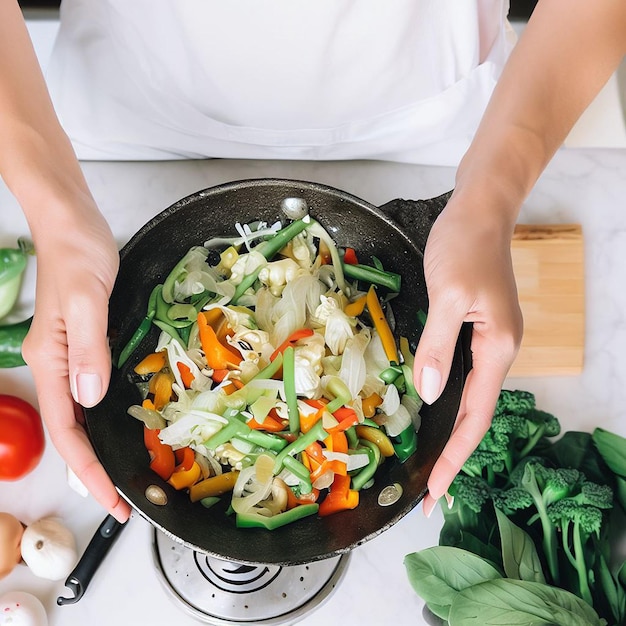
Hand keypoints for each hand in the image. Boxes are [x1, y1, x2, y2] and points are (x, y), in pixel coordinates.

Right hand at [21, 202, 130, 522]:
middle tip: (124, 502)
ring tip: (125, 477)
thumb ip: (88, 349)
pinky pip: (89, 391)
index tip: (111, 500)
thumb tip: (88, 399)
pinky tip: (120, 427)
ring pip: (79, 415)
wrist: (73, 222)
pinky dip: (103, 418)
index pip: (66, 430)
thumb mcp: (86, 300)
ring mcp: (69, 355)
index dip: (87, 470)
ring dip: (99, 450)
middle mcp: (56, 365)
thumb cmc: (77, 253)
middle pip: (71, 431)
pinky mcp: (84, 343)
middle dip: (93, 472)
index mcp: (51, 360)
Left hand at [412, 195, 522, 516]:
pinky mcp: (473, 330)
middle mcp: (497, 352)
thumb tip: (429, 395)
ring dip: (448, 432)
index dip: (454, 456)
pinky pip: (460, 377)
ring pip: (467, 399)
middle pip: (474, 415)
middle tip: (426, 493)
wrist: (478, 212)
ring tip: (426, 464)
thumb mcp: (448, 294)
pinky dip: (445, 402)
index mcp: (497, 349)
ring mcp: (487, 342)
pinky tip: (431, 413)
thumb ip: (439, 346)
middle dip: (451, 455)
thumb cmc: (464, 247)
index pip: (475, 417)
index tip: (434, 491)